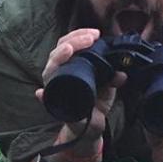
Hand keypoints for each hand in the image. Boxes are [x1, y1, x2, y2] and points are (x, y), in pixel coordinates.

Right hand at [34, 29, 125, 145]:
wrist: (92, 127)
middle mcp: (60, 74)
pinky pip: (45, 100)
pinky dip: (42, 96)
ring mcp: (55, 89)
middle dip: (73, 40)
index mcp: (71, 65)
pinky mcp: (54, 106)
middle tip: (90, 39)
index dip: (79, 35)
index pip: (69, 43)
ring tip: (69, 49)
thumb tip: (122, 73)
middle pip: (58, 51)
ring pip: (49, 70)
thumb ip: (113, 77)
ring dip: (59, 57)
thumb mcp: (108, 87)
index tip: (95, 34)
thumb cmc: (96, 102)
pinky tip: (41, 93)